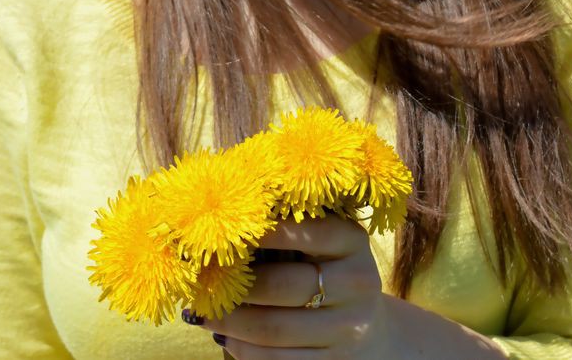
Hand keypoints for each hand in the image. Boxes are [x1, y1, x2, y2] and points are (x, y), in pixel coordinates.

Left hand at [195, 212, 391, 357]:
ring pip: (275, 328)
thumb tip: (225, 224)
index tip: (226, 230)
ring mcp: (349, 326)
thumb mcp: (324, 243)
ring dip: (230, 322)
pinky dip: (244, 350)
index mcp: (352, 241)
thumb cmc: (328, 270)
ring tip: (201, 313)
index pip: (308, 231)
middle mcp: (357, 282)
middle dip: (236, 285)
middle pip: (284, 285)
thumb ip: (289, 229)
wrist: (370, 327)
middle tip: (202, 281)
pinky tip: (224, 337)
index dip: (265, 232)